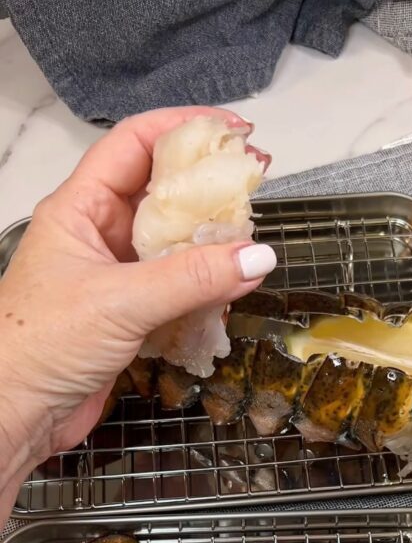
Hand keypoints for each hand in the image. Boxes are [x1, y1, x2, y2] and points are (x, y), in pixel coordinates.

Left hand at [0, 106, 274, 522]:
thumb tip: (257, 256)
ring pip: (172, 244)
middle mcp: (97, 236)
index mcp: (79, 209)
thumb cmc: (39, 346)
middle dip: (207, 187)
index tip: (233, 130)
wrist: (15, 414)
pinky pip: (175, 290)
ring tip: (251, 243)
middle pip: (160, 192)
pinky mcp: (127, 317)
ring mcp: (114, 277)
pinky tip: (231, 294)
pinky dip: (204, 291)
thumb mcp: (121, 302)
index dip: (183, 127)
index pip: (133, 144)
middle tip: (254, 183)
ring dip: (210, 245)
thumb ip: (192, 278)